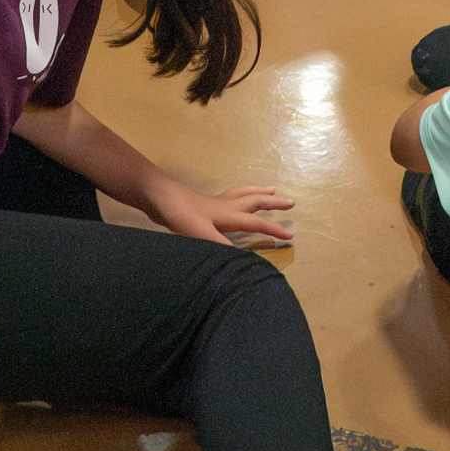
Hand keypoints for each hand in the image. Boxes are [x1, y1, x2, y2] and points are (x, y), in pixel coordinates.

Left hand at [148, 182, 296, 243]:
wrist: (158, 197)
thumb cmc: (180, 214)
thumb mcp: (201, 234)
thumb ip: (221, 246)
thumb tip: (243, 261)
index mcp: (228, 215)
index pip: (256, 222)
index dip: (274, 229)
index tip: (291, 235)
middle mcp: (224, 207)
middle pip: (254, 201)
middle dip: (273, 203)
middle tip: (290, 202)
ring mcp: (213, 204)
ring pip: (242, 194)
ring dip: (258, 192)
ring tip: (270, 189)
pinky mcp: (202, 205)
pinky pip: (228, 197)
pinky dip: (237, 195)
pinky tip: (231, 202)